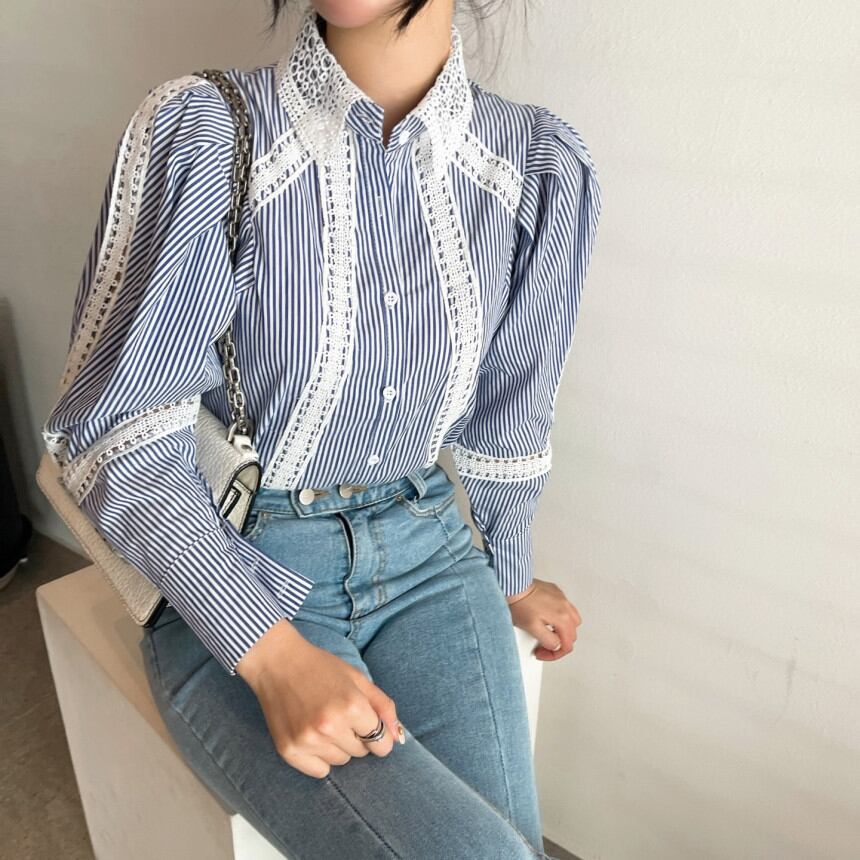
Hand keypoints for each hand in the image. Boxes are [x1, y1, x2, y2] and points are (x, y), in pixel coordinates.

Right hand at [235, 620, 404, 777]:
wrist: (278, 663)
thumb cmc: (321, 667)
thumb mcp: (358, 678)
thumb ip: (383, 706)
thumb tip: (398, 735)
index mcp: (352, 706)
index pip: (381, 743)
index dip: (378, 735)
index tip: (368, 726)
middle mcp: (331, 726)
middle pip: (361, 752)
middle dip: (357, 736)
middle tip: (340, 714)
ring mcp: (308, 741)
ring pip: (341, 761)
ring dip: (338, 746)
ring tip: (323, 721)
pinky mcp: (289, 751)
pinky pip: (319, 771)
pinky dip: (319, 758)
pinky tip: (311, 735)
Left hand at [505, 578, 581, 660]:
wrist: (513, 586)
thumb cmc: (520, 604)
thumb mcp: (532, 628)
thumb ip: (548, 641)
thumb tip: (556, 645)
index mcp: (562, 618)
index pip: (567, 645)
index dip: (554, 654)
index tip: (542, 652)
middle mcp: (565, 607)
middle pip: (572, 633)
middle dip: (560, 643)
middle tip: (545, 645)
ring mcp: (561, 598)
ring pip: (572, 619)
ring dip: (563, 629)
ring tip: (550, 632)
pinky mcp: (556, 592)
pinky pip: (565, 607)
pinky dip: (560, 616)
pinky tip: (547, 617)